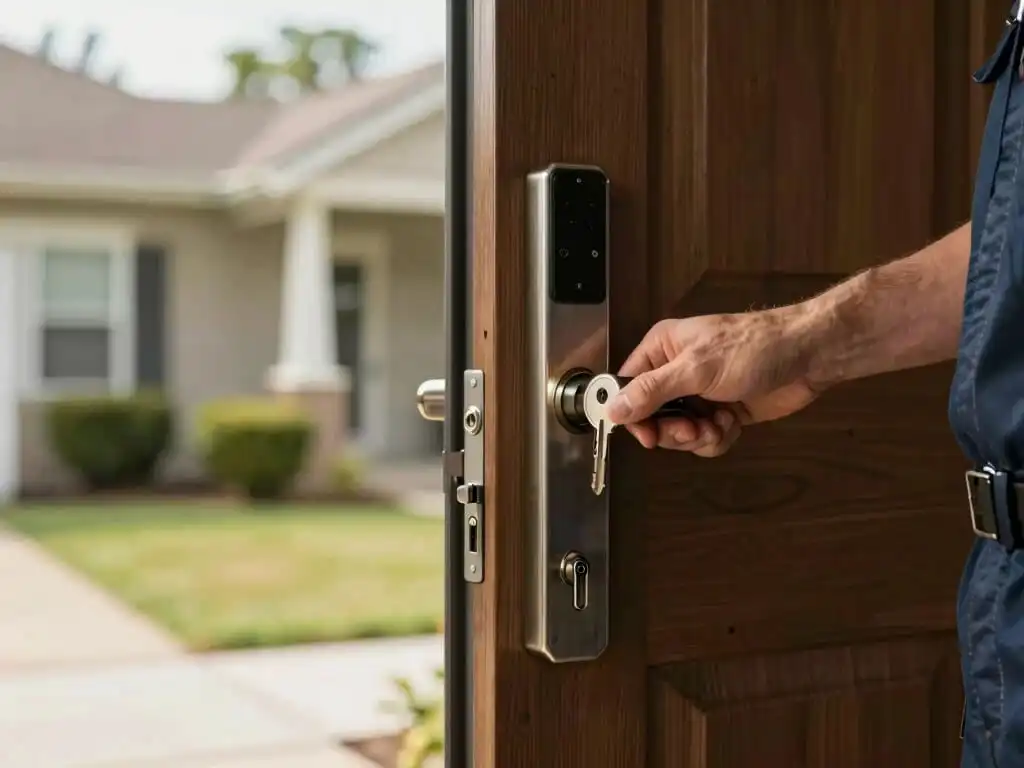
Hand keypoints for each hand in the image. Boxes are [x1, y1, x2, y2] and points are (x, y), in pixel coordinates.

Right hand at [607, 308, 820, 456]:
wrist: (808, 356)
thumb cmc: (751, 350)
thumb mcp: (696, 369)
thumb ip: (652, 391)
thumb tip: (611, 410)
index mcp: (662, 351)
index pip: (628, 390)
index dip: (634, 417)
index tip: (649, 436)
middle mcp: (676, 372)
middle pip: (653, 418)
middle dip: (674, 431)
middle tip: (695, 430)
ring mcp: (700, 394)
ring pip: (679, 433)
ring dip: (699, 437)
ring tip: (720, 424)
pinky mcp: (722, 412)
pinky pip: (705, 438)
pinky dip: (718, 437)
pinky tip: (733, 423)